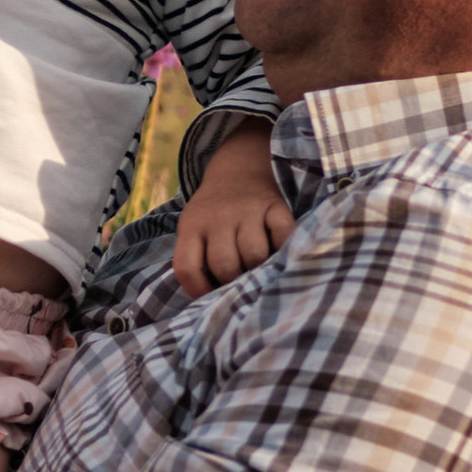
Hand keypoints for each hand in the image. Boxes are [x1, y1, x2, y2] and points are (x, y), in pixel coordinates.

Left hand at [171, 125, 294, 300]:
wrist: (239, 169)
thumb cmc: (214, 213)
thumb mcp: (195, 228)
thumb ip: (198, 258)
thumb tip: (214, 303)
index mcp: (192, 226)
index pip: (187, 267)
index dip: (198, 290)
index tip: (211, 298)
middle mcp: (218, 218)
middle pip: (224, 264)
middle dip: (233, 282)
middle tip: (242, 284)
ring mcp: (248, 210)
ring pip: (253, 253)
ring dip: (259, 269)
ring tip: (260, 271)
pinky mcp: (275, 205)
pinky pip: (282, 233)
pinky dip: (284, 247)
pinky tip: (280, 253)